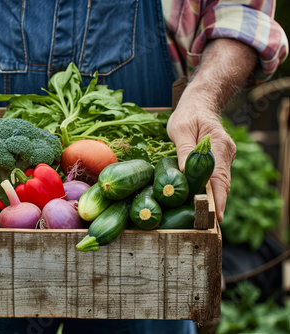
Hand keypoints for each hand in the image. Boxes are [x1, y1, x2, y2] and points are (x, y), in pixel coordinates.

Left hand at [167, 106, 234, 221]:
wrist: (199, 104)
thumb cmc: (188, 115)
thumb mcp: (180, 129)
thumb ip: (184, 149)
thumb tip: (186, 171)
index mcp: (219, 144)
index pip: (220, 176)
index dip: (218, 198)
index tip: (216, 215)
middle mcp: (226, 153)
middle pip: (222, 183)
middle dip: (215, 203)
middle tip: (204, 222)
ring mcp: (225, 157)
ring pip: (220, 183)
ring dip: (211, 198)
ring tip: (200, 217)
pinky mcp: (220, 160)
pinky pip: (215, 178)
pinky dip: (209, 190)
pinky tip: (199, 201)